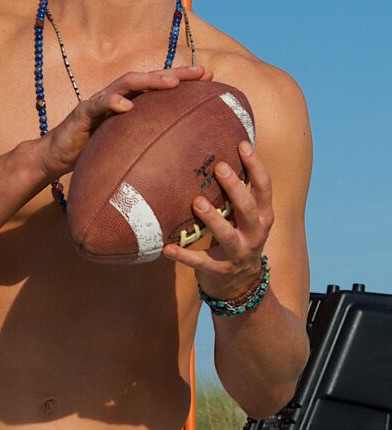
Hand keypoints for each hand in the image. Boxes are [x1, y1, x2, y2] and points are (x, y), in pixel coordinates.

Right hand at [40, 65, 211, 180]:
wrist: (57, 156)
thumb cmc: (94, 151)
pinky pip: (98, 104)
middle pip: (147, 78)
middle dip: (174, 74)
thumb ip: (145, 142)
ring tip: (170, 83)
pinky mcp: (83, 113)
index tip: (209, 76)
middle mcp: (116, 96)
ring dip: (149, 81)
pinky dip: (113, 102)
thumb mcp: (125, 146)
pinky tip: (127, 106)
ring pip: (126, 83)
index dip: (182, 79)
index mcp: (128, 102)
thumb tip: (177, 153)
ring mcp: (99, 101)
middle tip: (198, 73)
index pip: (158, 86)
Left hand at [162, 140, 273, 300]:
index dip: (255, 166)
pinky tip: (167, 248)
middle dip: (235, 187)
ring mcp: (239, 253)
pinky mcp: (220, 271)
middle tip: (218, 166)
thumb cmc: (239, 236)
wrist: (241, 285)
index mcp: (262, 215)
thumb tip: (220, 153)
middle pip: (247, 207)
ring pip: (227, 235)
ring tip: (196, 201)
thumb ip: (238, 193)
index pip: (263, 187)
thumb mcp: (246, 216)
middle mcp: (255, 233)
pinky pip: (201, 262)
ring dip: (212, 219)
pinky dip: (184, 255)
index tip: (242, 144)